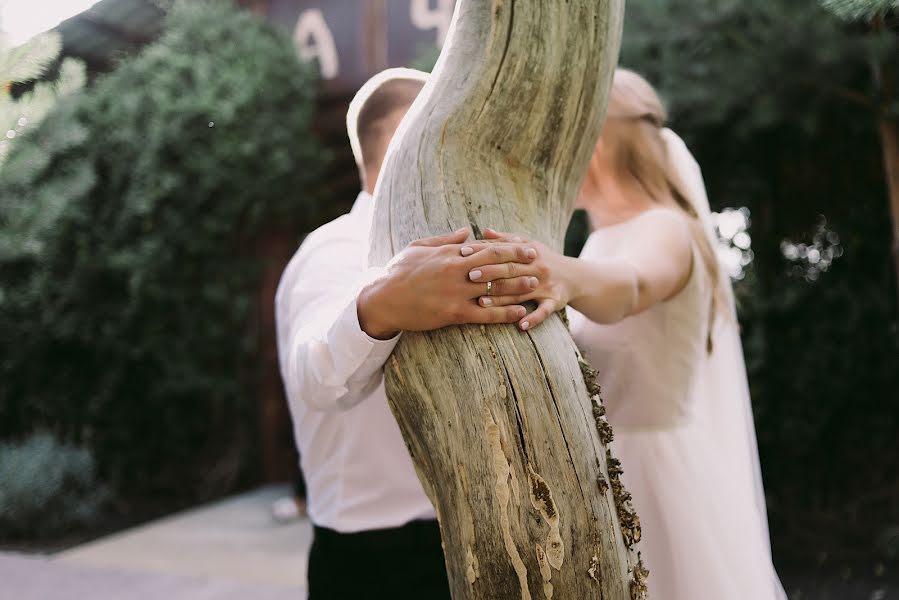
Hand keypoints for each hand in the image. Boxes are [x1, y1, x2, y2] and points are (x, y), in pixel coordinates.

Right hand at [357, 228, 541, 338]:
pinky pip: (486, 313)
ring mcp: (457, 292)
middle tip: (538, 262)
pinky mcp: (454, 313)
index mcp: (450, 253)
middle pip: (496, 264)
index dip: (510, 247)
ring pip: (495, 287)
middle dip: (520, 263)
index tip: (526, 247)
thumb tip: (466, 231)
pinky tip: (519, 314)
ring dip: (518, 286)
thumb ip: (445, 239)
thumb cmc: (398, 272)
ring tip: (536, 285)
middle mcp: (457, 270)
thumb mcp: (418, 247)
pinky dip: (505, 313)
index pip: (486, 247)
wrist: (382, 299)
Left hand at [462, 228, 574, 331]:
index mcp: (528, 252)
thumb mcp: (528, 245)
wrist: (575, 276)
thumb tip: (484, 231)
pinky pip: (544, 312)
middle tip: (470, 276)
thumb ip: (506, 240)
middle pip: (510, 270)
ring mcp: (546, 285)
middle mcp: (537, 267)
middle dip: (490, 272)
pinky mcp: (555, 301)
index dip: (482, 251)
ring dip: (502, 299)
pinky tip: (521, 326)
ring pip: (521, 292)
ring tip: (483, 303)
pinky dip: (533, 319)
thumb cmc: (544, 259)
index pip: (502, 250)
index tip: (462, 253)